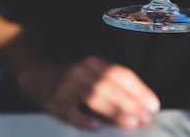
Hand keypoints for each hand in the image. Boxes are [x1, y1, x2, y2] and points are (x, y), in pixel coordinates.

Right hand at [17, 56, 159, 129]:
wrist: (36, 75)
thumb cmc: (71, 77)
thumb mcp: (91, 72)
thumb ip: (111, 84)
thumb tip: (139, 103)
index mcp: (95, 63)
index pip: (121, 74)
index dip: (139, 89)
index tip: (152, 104)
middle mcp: (83, 70)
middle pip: (111, 86)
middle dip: (132, 102)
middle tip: (146, 116)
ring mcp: (68, 85)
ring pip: (95, 97)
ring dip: (115, 111)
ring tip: (131, 121)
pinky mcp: (55, 100)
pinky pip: (72, 111)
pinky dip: (84, 119)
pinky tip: (96, 127)